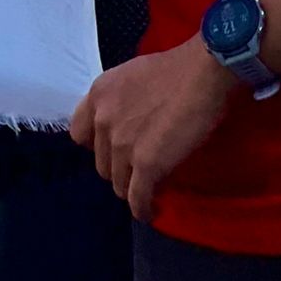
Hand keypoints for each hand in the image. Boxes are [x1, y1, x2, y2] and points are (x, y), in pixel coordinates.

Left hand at [70, 36, 233, 219]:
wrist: (201, 74)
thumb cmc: (174, 70)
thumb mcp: (129, 76)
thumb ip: (117, 101)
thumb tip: (124, 121)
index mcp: (97, 95)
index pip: (79, 135)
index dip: (97, 146)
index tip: (113, 149)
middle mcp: (103, 120)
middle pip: (101, 163)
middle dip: (119, 168)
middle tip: (139, 168)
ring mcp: (122, 144)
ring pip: (118, 182)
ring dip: (132, 187)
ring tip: (149, 188)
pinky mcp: (146, 164)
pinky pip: (137, 197)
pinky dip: (143, 208)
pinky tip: (149, 211)